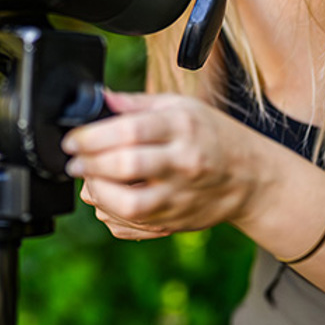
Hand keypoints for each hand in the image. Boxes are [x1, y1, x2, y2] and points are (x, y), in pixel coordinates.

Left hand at [61, 92, 252, 238]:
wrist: (251, 177)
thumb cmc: (212, 135)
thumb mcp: (180, 107)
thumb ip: (136, 104)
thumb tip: (99, 98)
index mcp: (181, 128)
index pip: (129, 132)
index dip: (92, 136)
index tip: (73, 139)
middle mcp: (182, 164)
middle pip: (126, 167)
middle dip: (90, 165)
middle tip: (75, 161)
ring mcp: (180, 197)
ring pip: (128, 205)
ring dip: (98, 194)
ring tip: (90, 181)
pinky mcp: (175, 223)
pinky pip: (133, 226)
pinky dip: (110, 215)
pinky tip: (108, 200)